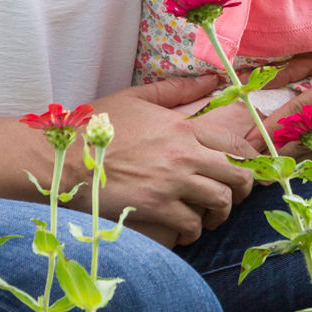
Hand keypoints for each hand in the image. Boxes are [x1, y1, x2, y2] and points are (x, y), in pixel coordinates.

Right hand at [89, 77, 257, 244]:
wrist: (63, 157)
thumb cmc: (97, 127)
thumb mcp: (137, 98)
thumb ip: (176, 91)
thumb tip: (211, 79)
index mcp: (183, 126)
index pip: (236, 143)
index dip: (249, 161)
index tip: (246, 172)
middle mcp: (184, 152)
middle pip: (237, 174)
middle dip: (241, 190)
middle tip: (231, 198)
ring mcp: (171, 180)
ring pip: (220, 201)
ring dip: (219, 214)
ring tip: (209, 218)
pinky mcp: (156, 206)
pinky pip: (191, 223)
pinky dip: (193, 231)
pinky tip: (185, 231)